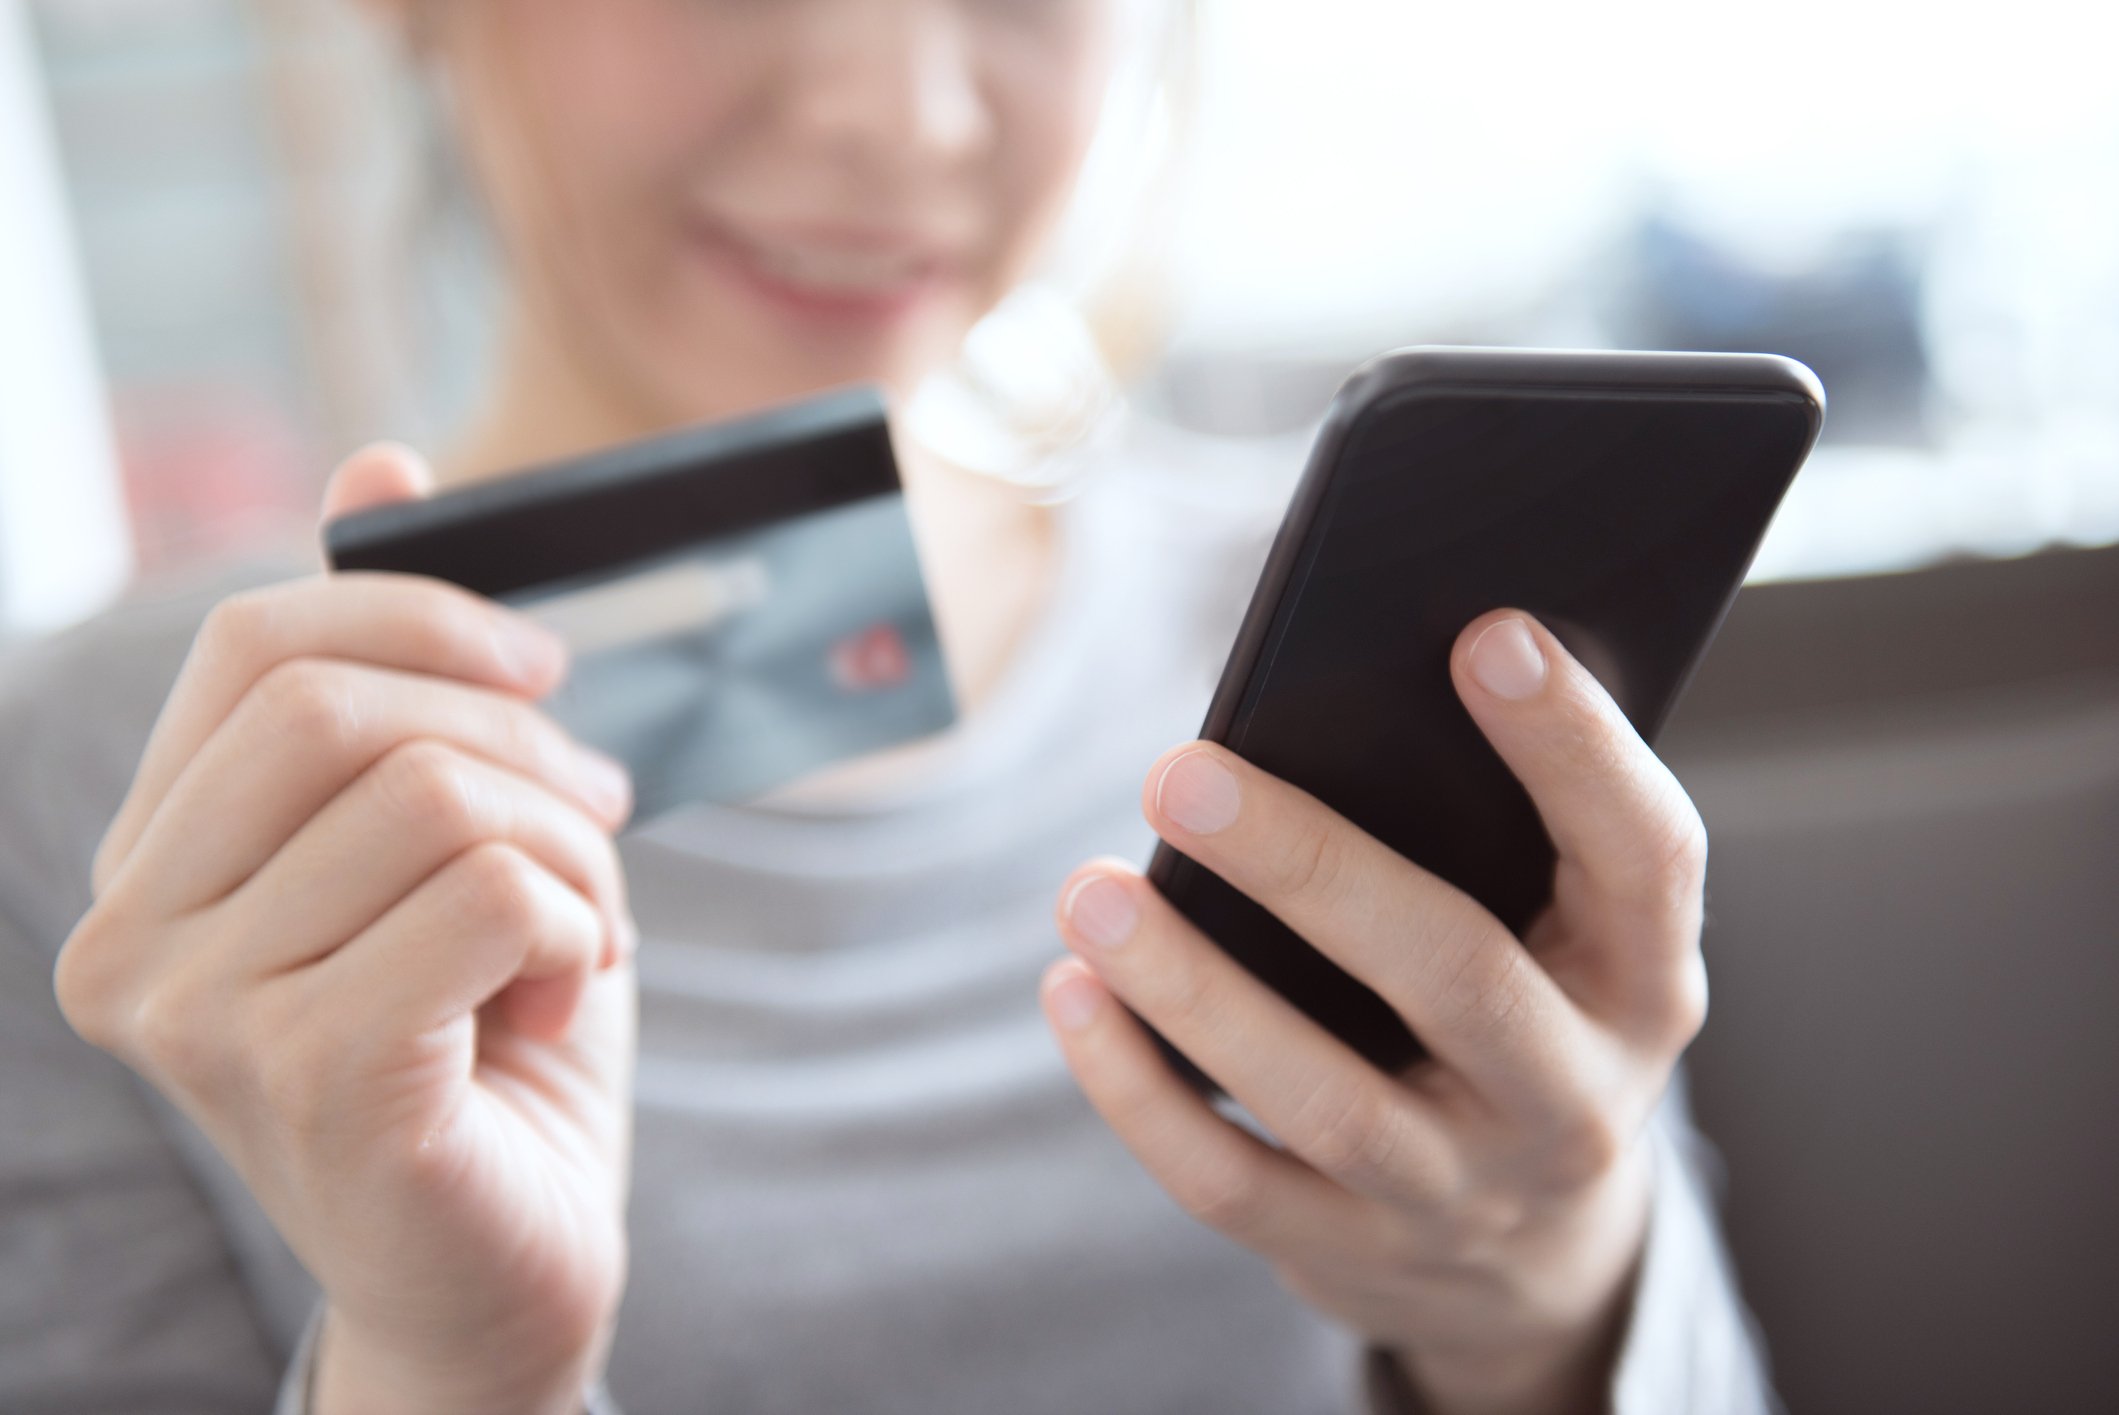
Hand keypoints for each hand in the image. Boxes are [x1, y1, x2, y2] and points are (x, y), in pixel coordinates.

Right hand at [55, 445, 639, 1414]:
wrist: (506, 1261)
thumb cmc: (485, 1035)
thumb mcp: (446, 837)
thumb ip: (398, 668)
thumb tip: (381, 458)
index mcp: (152, 859)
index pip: (257, 641)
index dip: (424, 613)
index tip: (542, 664)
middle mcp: (133, 936)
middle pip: (345, 707)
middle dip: (520, 740)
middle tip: (597, 810)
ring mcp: (202, 1018)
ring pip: (437, 797)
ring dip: (570, 850)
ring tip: (587, 927)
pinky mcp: (312, 1078)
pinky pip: (492, 895)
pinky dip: (581, 925)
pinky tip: (567, 995)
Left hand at [1044, 610, 1710, 1414]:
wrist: (1533, 1261)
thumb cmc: (1524, 1020)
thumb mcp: (1563, 940)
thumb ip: (1499, 832)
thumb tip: (1332, 693)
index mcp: (1643, 981)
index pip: (1647, 855)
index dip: (1576, 748)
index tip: (1486, 634)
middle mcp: (1574, 1098)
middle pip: (1454, 975)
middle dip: (1310, 867)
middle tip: (1178, 772)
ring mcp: (1464, 1194)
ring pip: (1326, 1100)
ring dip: (1193, 990)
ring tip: (1088, 892)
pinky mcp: (1355, 1258)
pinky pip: (1232, 1184)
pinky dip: (1140, 1090)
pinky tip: (1074, 994)